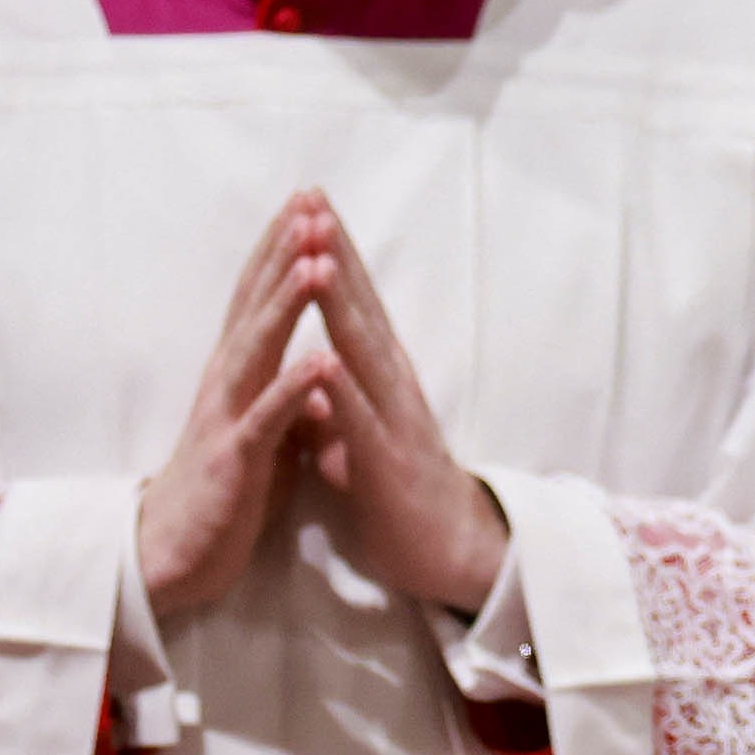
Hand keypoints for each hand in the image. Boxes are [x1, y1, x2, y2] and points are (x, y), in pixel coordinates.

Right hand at [138, 196, 338, 613]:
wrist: (173, 557)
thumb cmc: (225, 488)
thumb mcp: (265, 427)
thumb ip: (289, 389)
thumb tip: (321, 359)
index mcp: (237, 371)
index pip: (258, 296)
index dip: (281, 248)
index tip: (307, 201)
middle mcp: (227, 381)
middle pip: (256, 304)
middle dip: (285, 253)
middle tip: (310, 202)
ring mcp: (228, 416)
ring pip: (258, 347)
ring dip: (288, 303)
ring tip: (318, 260)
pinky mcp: (236, 459)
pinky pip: (268, 418)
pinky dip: (295, 387)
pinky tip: (321, 358)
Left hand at [292, 192, 510, 612]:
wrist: (449, 552)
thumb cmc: (396, 490)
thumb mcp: (355, 433)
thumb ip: (332, 399)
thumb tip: (305, 371)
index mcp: (380, 375)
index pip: (354, 302)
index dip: (331, 252)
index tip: (308, 204)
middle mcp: (393, 384)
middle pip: (361, 308)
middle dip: (335, 255)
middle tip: (314, 202)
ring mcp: (394, 420)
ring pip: (363, 353)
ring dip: (341, 306)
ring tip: (318, 259)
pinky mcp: (389, 463)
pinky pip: (362, 422)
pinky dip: (344, 391)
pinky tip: (325, 360)